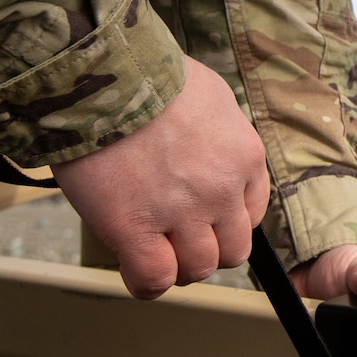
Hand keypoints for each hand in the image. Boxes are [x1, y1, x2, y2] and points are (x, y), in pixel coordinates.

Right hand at [54, 57, 270, 299]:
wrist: (106, 74)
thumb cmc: (151, 74)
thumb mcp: (212, 95)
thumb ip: (222, 133)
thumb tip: (212, 152)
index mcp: (245, 157)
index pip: (251, 214)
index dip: (223, 221)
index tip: (201, 218)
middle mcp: (222, 190)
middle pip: (231, 251)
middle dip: (205, 249)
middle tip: (176, 238)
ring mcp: (182, 212)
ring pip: (197, 268)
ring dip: (176, 265)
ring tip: (151, 247)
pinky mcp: (136, 228)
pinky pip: (154, 278)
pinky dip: (146, 282)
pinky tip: (133, 266)